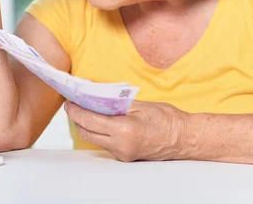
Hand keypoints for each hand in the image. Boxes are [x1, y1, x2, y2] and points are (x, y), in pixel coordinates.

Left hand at [64, 100, 188, 161]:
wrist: (184, 138)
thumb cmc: (166, 119)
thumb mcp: (139, 104)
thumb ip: (115, 102)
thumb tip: (95, 96)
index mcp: (124, 130)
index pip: (89, 120)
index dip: (75, 110)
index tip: (69, 102)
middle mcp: (121, 145)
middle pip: (87, 132)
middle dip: (77, 118)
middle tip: (74, 104)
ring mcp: (122, 154)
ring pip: (94, 138)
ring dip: (88, 125)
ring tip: (86, 109)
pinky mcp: (125, 157)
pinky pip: (105, 143)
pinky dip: (99, 131)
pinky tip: (101, 120)